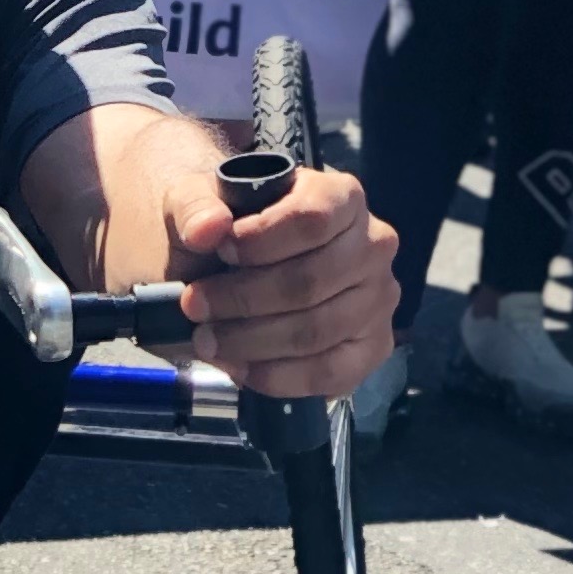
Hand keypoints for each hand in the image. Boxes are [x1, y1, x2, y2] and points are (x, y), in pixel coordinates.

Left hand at [158, 164, 398, 401]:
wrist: (243, 264)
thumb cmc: (232, 227)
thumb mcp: (201, 199)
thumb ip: (196, 205)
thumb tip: (207, 230)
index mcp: (343, 196)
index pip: (312, 219)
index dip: (260, 241)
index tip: (219, 252)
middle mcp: (374, 245)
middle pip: (310, 281)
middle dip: (243, 299)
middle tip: (194, 306)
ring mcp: (378, 299)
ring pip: (317, 331)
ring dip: (252, 341)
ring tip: (207, 340)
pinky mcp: (373, 347)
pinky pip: (330, 372)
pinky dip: (278, 377)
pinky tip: (239, 367)